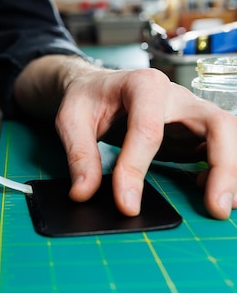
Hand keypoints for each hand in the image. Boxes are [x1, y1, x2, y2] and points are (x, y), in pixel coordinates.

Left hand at [14, 55, 236, 219]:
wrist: (99, 87)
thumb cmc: (89, 97)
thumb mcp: (71, 118)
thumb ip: (79, 154)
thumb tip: (84, 192)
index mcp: (144, 84)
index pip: (148, 129)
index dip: (137, 169)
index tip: (127, 204)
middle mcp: (177, 96)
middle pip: (218, 124)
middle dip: (224, 166)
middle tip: (215, 207)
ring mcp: (192, 113)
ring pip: (229, 134)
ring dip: (232, 170)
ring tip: (220, 206)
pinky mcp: (196, 132)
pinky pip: (220, 148)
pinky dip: (222, 170)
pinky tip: (206, 191)